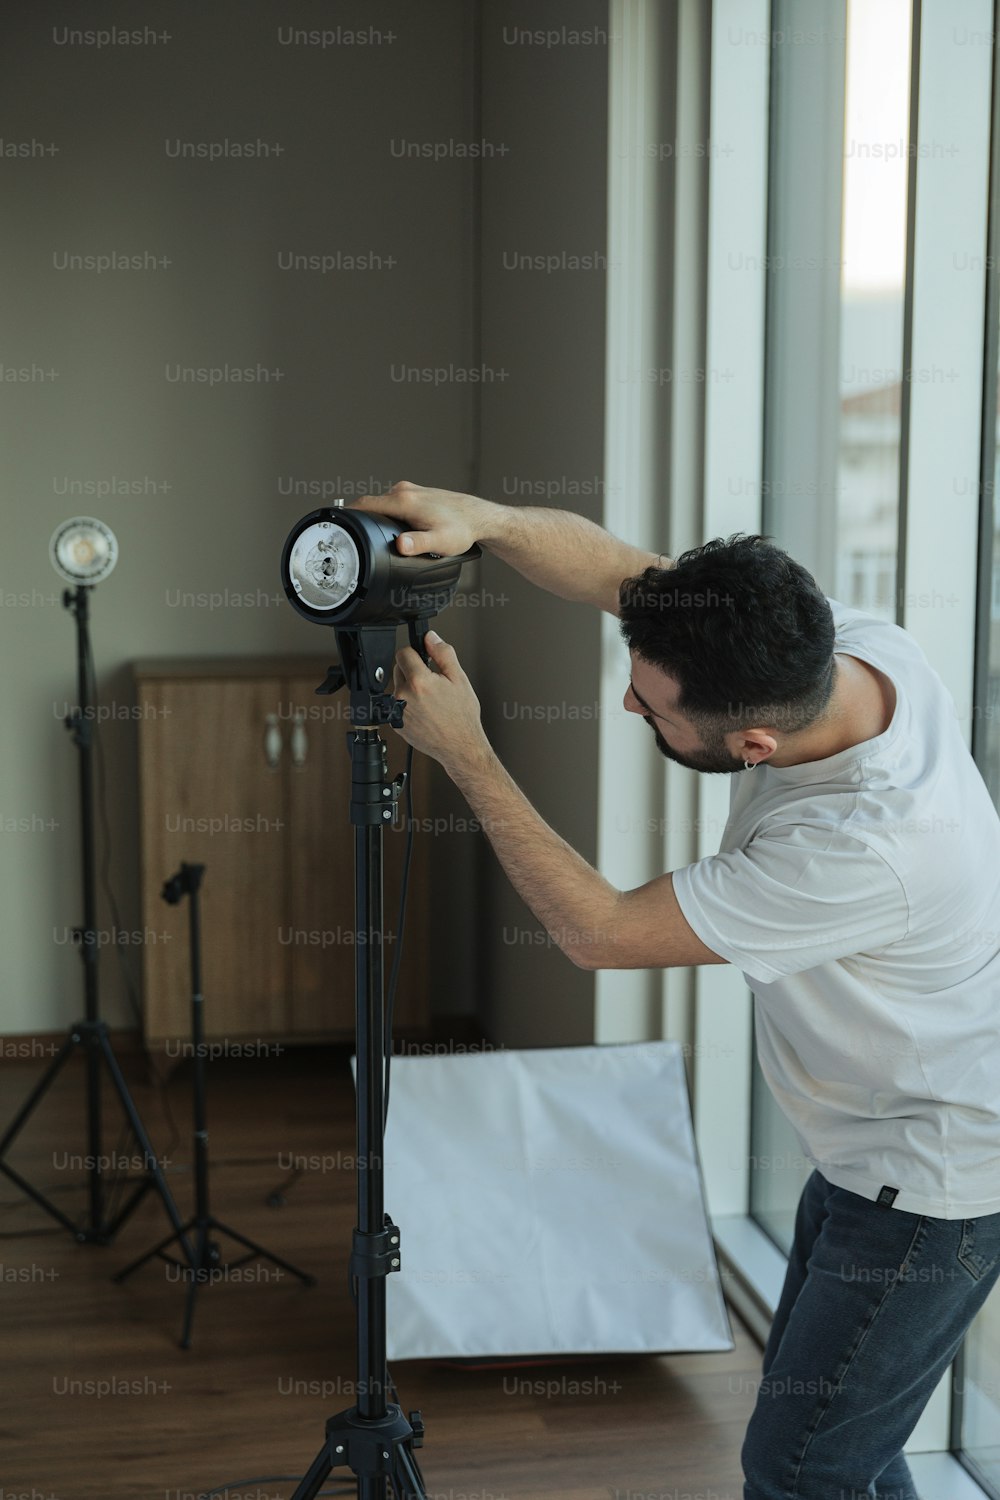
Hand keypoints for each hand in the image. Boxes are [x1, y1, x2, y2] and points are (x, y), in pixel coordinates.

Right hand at [348, 480, 496, 557]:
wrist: (478, 517)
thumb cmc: (461, 529)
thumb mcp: (440, 542)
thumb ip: (419, 544)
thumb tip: (401, 545)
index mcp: (404, 500)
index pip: (365, 503)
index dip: (348, 514)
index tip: (336, 523)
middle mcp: (404, 491)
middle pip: (371, 504)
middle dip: (361, 519)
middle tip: (354, 536)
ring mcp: (410, 491)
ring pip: (383, 504)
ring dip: (377, 517)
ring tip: (375, 535)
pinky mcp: (416, 494)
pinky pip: (393, 503)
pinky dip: (388, 514)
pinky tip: (394, 528)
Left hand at [392, 630, 489, 773]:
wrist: (460, 746)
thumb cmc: (462, 717)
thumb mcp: (459, 679)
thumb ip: (443, 653)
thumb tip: (431, 637)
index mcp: (419, 681)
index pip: (403, 652)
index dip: (416, 653)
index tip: (424, 659)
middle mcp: (403, 696)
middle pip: (399, 669)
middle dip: (413, 670)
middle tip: (432, 683)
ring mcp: (397, 711)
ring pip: (398, 687)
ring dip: (410, 688)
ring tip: (430, 700)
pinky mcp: (395, 723)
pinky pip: (397, 704)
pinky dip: (407, 705)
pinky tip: (424, 712)